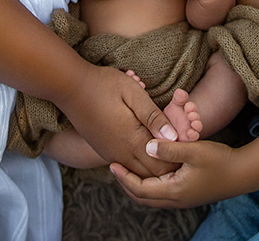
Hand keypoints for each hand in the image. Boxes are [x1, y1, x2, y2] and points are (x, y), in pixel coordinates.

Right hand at [59, 64, 179, 177]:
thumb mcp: (133, 94)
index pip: (163, 163)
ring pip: (139, 173)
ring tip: (166, 147)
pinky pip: (127, 167)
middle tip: (181, 145)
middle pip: (153, 173)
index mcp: (132, 140)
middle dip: (169, 163)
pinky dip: (140, 163)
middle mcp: (121, 154)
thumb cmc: (104, 85)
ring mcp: (110, 155)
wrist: (69, 88)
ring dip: (154, 165)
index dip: (178, 157)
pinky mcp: (103, 151)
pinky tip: (147, 148)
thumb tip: (174, 137)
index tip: (188, 143)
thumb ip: (154, 117)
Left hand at [110, 137, 249, 208]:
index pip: (140, 189)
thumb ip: (169, 149)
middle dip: (126, 183)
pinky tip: (148, 169)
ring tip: (127, 168)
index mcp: (174, 191)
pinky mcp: (187, 194)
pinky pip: (160, 194)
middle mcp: (176, 199)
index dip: (124, 177)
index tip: (112, 164)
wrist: (243, 173)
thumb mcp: (193, 150)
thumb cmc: (220, 160)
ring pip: (151, 197)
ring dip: (137, 184)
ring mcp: (182, 199)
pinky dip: (149, 184)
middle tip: (114, 167)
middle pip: (142, 197)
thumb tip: (146, 147)